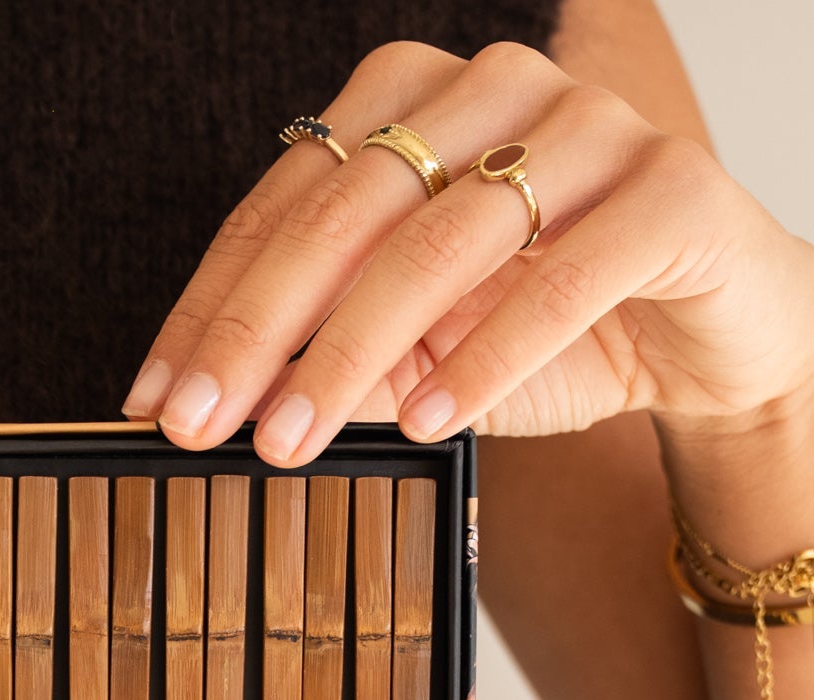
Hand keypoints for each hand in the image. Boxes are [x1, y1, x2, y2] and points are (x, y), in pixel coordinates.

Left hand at [122, 39, 813, 461]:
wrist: (712, 334)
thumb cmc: (554, 330)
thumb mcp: (420, 353)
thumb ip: (334, 359)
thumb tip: (227, 403)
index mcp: (413, 106)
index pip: (286, 203)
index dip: (212, 305)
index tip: (156, 396)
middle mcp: (494, 89)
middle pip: (347, 210)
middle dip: (260, 330)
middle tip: (201, 425)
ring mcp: (588, 127)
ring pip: (440, 238)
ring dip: (350, 351)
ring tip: (289, 442)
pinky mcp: (670, 188)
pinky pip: (562, 275)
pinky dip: (486, 355)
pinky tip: (426, 423)